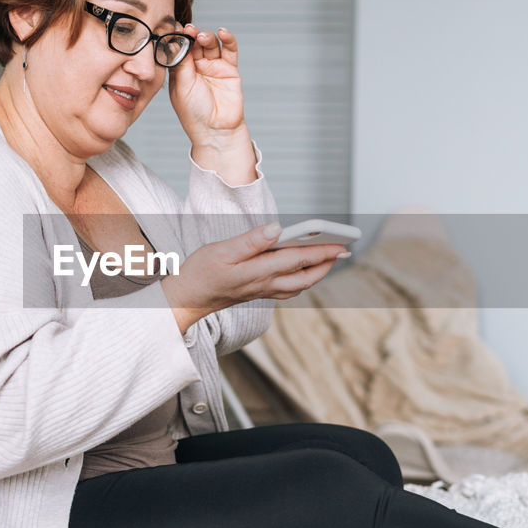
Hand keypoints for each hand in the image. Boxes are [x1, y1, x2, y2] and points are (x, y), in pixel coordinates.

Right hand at [159, 223, 347, 334]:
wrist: (185, 299)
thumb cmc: (200, 272)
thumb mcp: (222, 250)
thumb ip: (251, 240)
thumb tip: (277, 228)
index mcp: (258, 271)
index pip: (298, 260)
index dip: (322, 252)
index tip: (341, 244)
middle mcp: (264, 284)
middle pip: (304, 277)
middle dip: (326, 265)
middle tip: (343, 250)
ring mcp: (261, 291)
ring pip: (297, 286)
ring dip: (315, 273)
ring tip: (328, 259)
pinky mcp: (256, 293)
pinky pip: (286, 289)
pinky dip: (300, 280)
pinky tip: (300, 271)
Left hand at [167, 25, 244, 142]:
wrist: (216, 130)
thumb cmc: (194, 113)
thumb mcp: (182, 86)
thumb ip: (181, 63)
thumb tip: (177, 40)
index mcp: (181, 71)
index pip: (179, 48)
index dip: (177, 37)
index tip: (174, 28)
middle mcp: (197, 67)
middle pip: (195, 43)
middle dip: (192, 35)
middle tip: (189, 30)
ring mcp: (213, 67)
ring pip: (210, 44)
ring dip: (206, 37)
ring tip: (202, 37)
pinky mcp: (229, 69)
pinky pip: (229, 50)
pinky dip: (228, 39)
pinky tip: (223, 32)